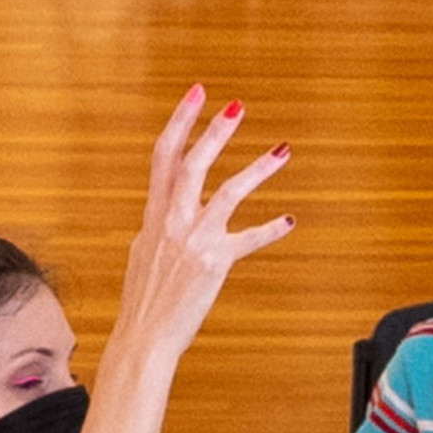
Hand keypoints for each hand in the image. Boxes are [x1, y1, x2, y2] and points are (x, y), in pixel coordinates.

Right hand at [116, 89, 290, 366]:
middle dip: (214, 132)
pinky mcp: (214, 262)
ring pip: (227, 193)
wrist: (143, 337)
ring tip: (283, 150)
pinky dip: (270, 230)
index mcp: (153, 217)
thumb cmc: (145, 301)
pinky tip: (289, 221)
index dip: (180, 123)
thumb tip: (161, 217)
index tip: (196, 94)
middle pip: (192, 165)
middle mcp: (171, 223)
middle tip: (237, 106)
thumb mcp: (143, 255)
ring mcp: (193, 241)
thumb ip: (157, 231)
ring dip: (257, 169)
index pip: (164, 158)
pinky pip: (249, 240)